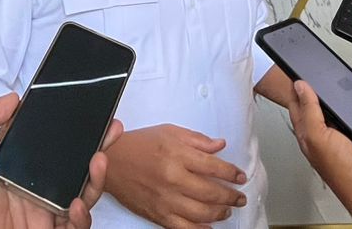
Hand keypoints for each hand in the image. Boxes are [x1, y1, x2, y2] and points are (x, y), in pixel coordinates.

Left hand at [0, 93, 115, 228]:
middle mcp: (31, 188)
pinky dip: (82, 216)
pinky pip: (74, 226)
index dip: (71, 133)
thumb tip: (13, 98)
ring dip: (95, 180)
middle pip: (73, 169)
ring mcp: (40, 213)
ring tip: (98, 162)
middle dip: (95, 150)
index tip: (89, 116)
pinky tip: (77, 203)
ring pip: (81, 196)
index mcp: (14, 166)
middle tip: (110, 132)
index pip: (51, 146)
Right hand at [102, 124, 246, 228]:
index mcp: (177, 155)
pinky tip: (209, 226)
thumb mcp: (169, 132)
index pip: (214, 167)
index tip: (240, 176)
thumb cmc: (138, 145)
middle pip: (212, 192)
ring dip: (220, 213)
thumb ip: (197, 140)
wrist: (111, 162)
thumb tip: (220, 145)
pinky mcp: (157, 214)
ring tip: (227, 209)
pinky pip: (183, 228)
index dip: (232, 173)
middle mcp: (172, 178)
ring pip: (202, 213)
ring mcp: (165, 199)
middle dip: (231, 196)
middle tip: (239, 196)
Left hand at [286, 81, 351, 188]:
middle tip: (320, 78)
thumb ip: (309, 111)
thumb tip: (300, 87)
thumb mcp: (318, 137)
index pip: (298, 108)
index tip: (297, 74)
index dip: (296, 91)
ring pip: (342, 112)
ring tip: (343, 90)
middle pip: (320, 108)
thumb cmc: (343, 171)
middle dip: (321, 94)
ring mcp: (345, 138)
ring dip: (344, 103)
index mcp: (309, 136)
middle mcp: (326, 137)